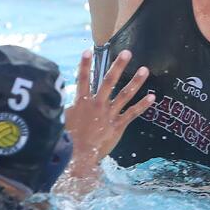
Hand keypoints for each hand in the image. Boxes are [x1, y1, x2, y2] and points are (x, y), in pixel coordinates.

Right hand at [62, 49, 153, 188]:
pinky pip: (132, 113)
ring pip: (124, 94)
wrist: (78, 158)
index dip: (85, 65)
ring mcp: (109, 115)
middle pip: (108, 81)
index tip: (88, 51)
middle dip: (118, 66)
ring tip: (145, 70)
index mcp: (82, 102)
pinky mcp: (117, 126)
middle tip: (127, 52)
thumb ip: (66, 108)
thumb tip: (57, 98)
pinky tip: (152, 97)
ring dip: (135, 82)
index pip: (83, 79)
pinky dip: (142, 105)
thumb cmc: (67, 140)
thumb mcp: (62, 121)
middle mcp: (97, 105)